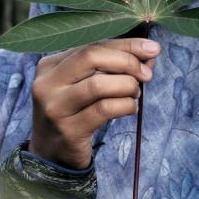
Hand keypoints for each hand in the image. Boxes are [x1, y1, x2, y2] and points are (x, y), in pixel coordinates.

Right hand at [28, 38, 159, 169]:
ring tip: (135, 93)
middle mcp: (47, 84)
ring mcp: (55, 108)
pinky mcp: (68, 130)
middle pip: (91, 57)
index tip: (152, 48)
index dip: (125, 44)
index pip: (92, 45)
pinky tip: (131, 107)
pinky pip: (104, 110)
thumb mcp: (82, 83)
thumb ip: (109, 65)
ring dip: (127, 86)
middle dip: (127, 61)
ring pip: (98, 84)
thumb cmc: (74, 111)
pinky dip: (125, 105)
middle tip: (146, 73)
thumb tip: (148, 53)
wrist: (51, 153)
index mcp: (50, 65)